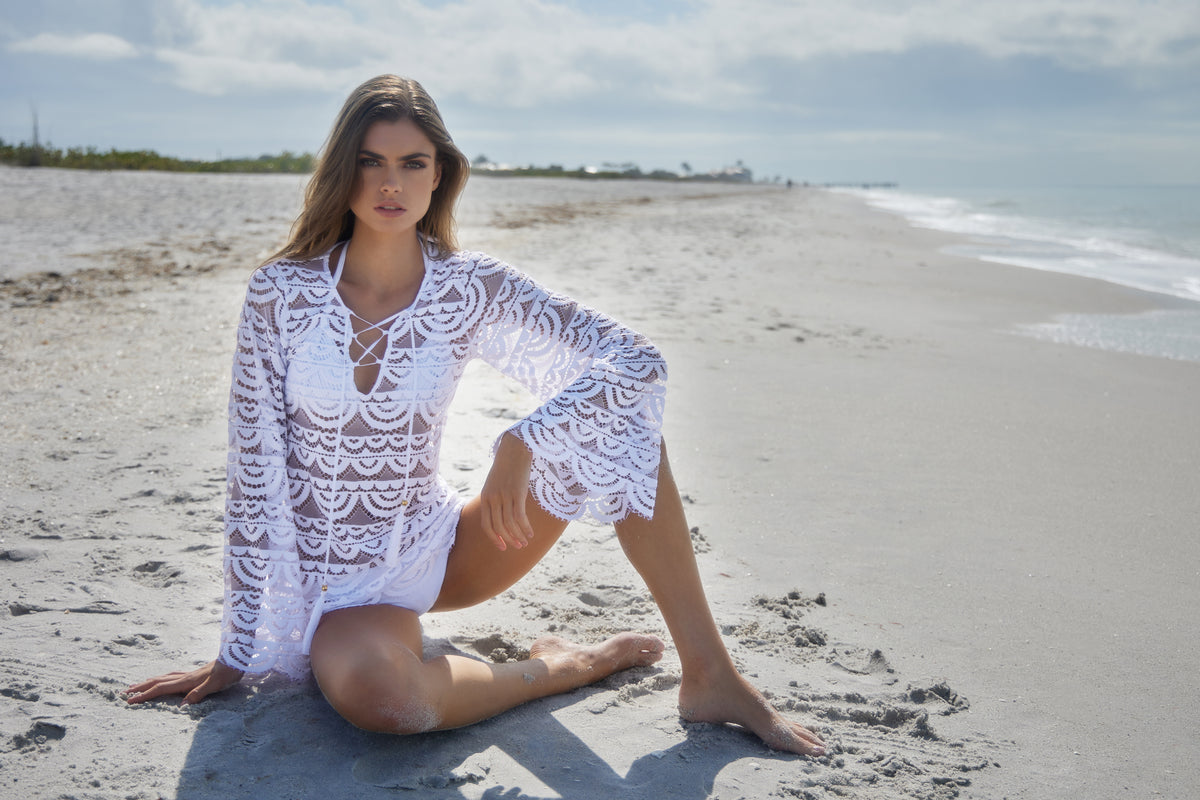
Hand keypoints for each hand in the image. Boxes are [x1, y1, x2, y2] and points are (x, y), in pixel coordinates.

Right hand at [124, 659, 243, 705]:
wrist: (236, 658)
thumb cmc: (227, 673)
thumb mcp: (216, 685)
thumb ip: (199, 694)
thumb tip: (182, 707)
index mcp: (186, 681)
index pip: (160, 689)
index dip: (144, 696)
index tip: (129, 702)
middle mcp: (184, 677)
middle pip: (157, 681)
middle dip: (140, 688)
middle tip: (123, 693)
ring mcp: (189, 674)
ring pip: (162, 678)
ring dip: (147, 682)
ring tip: (136, 686)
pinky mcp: (194, 674)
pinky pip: (171, 677)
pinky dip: (160, 679)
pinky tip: (162, 680)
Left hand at [479, 432, 534, 550]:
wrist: (514, 449)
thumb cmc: (506, 467)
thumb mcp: (495, 483)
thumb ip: (494, 498)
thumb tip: (500, 515)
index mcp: (485, 497)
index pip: (486, 525)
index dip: (494, 538)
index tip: (503, 547)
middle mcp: (493, 499)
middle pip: (499, 527)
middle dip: (509, 540)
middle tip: (518, 546)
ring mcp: (504, 496)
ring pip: (510, 524)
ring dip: (518, 536)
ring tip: (526, 542)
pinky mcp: (517, 493)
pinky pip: (520, 516)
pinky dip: (525, 527)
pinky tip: (531, 533)